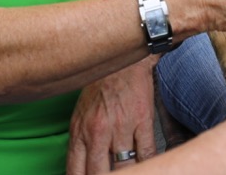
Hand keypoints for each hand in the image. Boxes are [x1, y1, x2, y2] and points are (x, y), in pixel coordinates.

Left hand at [67, 59, 156, 173]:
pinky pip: (147, 152)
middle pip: (99, 173)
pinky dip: (148, 163)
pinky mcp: (143, 121)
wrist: (123, 62)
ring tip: (130, 172)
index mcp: (80, 131)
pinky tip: (149, 165)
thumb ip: (80, 143)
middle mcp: (98, 132)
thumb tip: (80, 169)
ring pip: (124, 167)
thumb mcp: (80, 115)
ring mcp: (121, 127)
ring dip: (127, 172)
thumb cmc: (100, 88)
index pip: (76, 171)